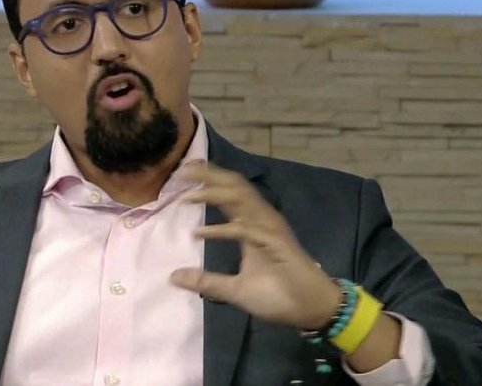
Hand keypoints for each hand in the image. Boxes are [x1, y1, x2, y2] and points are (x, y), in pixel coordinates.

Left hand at [170, 163, 340, 329]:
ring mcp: (269, 229)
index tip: (184, 176)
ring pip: (240, 200)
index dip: (209, 181)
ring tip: (188, 196)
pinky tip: (199, 234)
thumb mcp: (234, 290)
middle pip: (234, 187)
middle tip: (183, 171)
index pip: (229, 194)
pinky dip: (221, 230)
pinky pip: (245, 230)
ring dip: (213, 194)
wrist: (308, 309)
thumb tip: (174, 277)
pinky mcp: (275, 242)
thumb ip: (206, 282)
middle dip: (209, 176)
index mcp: (251, 226)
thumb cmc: (277, 296)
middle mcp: (260, 221)